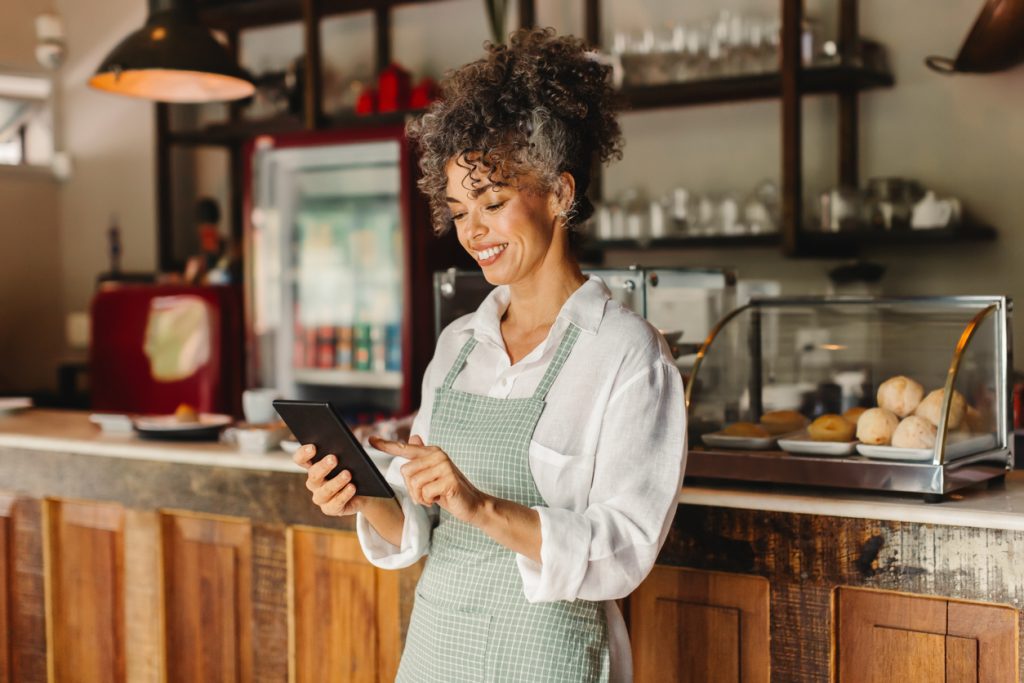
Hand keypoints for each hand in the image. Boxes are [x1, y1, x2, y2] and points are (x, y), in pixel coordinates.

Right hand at [293, 444, 370, 516]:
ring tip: (348, 474)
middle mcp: (314, 482)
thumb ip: (360, 447)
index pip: (301, 459)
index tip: (313, 447)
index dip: (303, 454)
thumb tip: (371, 438)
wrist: (368, 491)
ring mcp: (321, 497)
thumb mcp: (357, 456)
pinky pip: (335, 504)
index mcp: (314, 466)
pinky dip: (344, 495)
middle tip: (333, 458)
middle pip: (312, 475)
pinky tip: (352, 487)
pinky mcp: (331, 509)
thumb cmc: (358, 469)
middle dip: (322, 467)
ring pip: (323, 491)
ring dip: (335, 482)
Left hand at [369, 435, 488, 524]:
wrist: (471, 503)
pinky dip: (429, 501)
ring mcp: (444, 467)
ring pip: (414, 483)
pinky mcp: (448, 480)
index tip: (370, 439)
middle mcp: (438, 455)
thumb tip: (413, 437)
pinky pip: (424, 493)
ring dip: (420, 496)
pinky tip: (440, 498)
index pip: (404, 447)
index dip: (386, 445)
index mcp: (432, 452)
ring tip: (433, 496)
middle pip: (405, 471)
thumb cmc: (448, 489)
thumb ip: (421, 458)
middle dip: (412, 488)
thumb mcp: (432, 474)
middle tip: (427, 493)